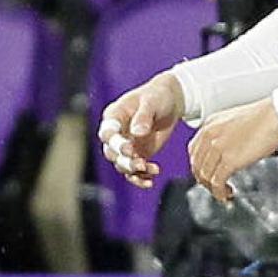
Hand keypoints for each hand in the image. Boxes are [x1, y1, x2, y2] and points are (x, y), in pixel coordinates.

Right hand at [98, 73, 185, 189]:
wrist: (170, 101)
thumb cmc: (158, 96)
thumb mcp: (152, 102)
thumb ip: (144, 116)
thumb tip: (137, 132)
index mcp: (114, 116)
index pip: (107, 133)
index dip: (115, 143)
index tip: (128, 149)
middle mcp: (116, 132)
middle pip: (111, 153)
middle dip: (124, 161)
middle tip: (140, 164)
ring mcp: (125, 144)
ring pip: (121, 164)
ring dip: (134, 171)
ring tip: (152, 170)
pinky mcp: (137, 153)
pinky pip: (133, 170)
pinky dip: (140, 177)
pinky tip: (151, 180)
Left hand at [187, 99, 277, 201]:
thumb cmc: (267, 115)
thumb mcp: (236, 120)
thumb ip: (226, 134)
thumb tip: (229, 149)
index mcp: (210, 124)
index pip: (194, 150)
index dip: (200, 165)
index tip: (207, 171)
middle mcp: (210, 135)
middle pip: (196, 165)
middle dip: (204, 179)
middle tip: (213, 185)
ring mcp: (218, 148)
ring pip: (204, 176)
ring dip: (212, 188)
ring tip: (222, 192)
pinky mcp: (230, 160)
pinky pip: (217, 182)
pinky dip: (219, 192)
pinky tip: (226, 194)